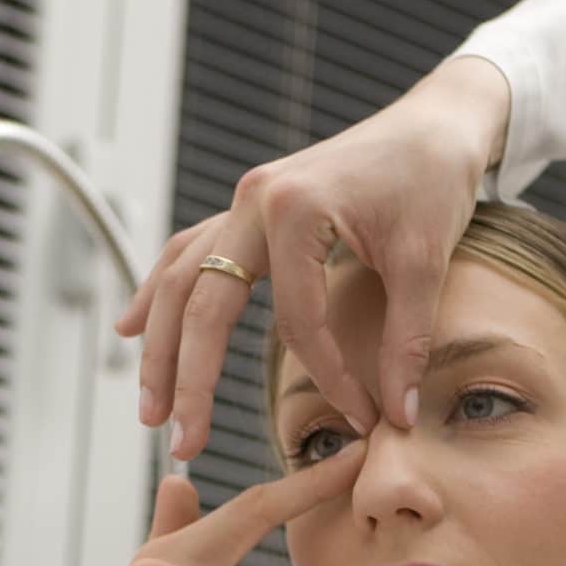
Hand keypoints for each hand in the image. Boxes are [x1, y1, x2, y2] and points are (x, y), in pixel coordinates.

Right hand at [116, 56, 510, 460]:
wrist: (434, 123)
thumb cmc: (433, 180)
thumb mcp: (427, 262)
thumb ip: (406, 341)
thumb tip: (397, 419)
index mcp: (295, 210)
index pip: (297, 321)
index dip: (327, 377)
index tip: (359, 419)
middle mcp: (253, 201)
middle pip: (205, 304)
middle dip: (189, 379)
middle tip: (184, 443)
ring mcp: (243, 202)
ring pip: (181, 280)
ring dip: (159, 346)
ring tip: (151, 410)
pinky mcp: (246, 208)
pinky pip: (189, 253)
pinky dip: (159, 292)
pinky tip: (131, 329)